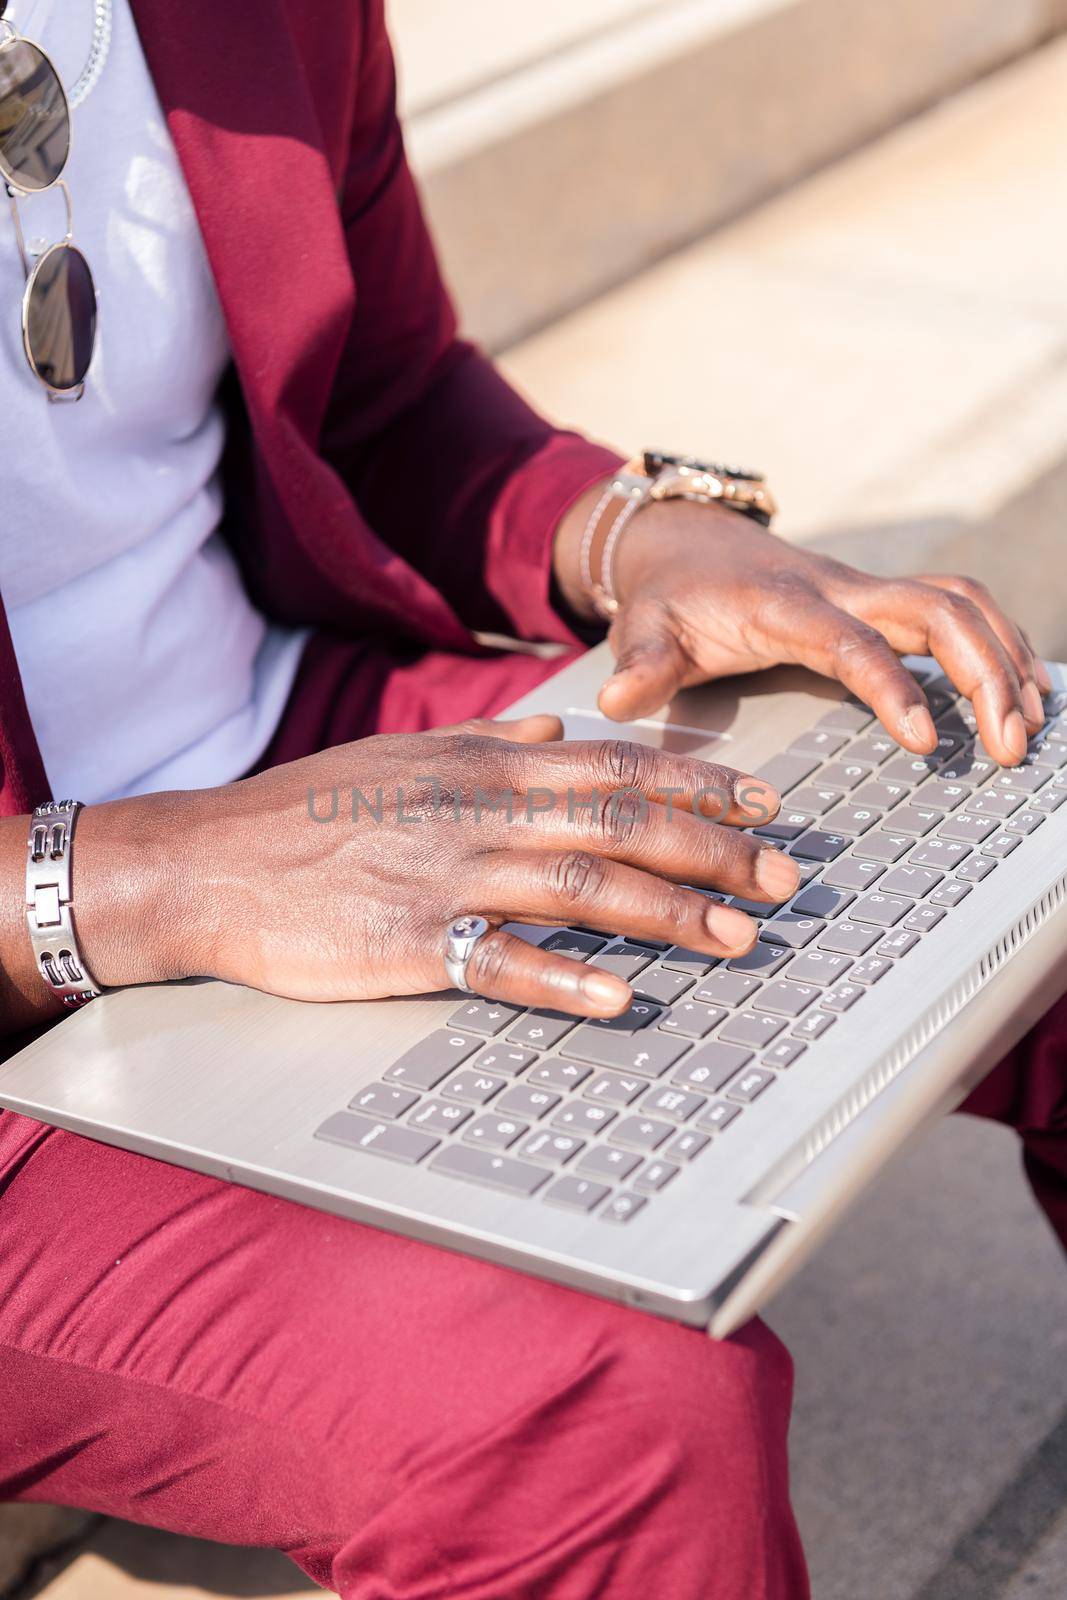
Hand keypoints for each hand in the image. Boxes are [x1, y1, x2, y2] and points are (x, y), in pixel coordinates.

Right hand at [79, 716, 798, 1018]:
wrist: (210, 861)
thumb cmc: (307, 811)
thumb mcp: (402, 755)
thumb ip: (486, 740)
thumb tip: (553, 730)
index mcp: (484, 767)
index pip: (616, 768)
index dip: (700, 783)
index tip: (766, 802)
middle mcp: (480, 813)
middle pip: (622, 826)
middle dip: (715, 849)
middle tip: (785, 878)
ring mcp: (449, 877)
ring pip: (584, 888)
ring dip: (670, 914)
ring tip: (740, 937)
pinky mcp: (412, 944)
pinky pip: (502, 963)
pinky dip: (566, 981)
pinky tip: (621, 999)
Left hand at [556, 493, 1049, 766]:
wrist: (685, 542)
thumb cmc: (668, 598)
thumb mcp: (642, 630)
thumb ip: (637, 667)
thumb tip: (616, 705)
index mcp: (783, 606)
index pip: (852, 642)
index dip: (892, 686)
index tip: (924, 740)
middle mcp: (839, 589)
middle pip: (936, 611)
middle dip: (984, 674)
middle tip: (1009, 746)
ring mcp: (867, 590)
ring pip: (959, 604)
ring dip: (1004, 659)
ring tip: (1029, 728)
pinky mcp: (882, 600)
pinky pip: (958, 608)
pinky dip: (999, 643)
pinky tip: (1023, 690)